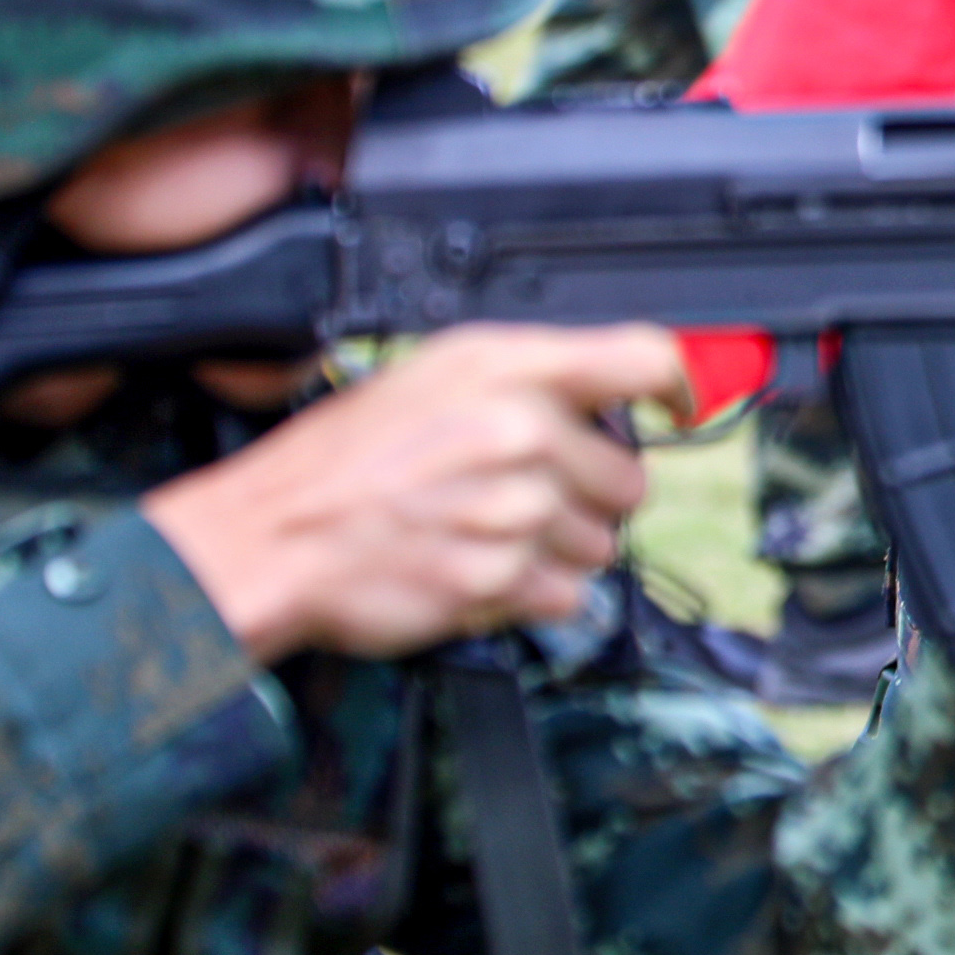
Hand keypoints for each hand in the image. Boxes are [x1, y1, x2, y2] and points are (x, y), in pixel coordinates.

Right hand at [144, 325, 683, 668]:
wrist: (271, 537)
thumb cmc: (345, 461)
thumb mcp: (433, 378)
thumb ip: (530, 379)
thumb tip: (618, 392)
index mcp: (506, 368)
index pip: (644, 359)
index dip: (682, 385)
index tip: (684, 409)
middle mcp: (520, 431)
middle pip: (628, 476)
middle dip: (584, 495)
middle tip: (520, 495)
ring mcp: (513, 507)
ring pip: (601, 542)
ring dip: (556, 549)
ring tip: (485, 533)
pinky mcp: (501, 578)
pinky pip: (568, 595)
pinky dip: (532, 595)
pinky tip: (482, 570)